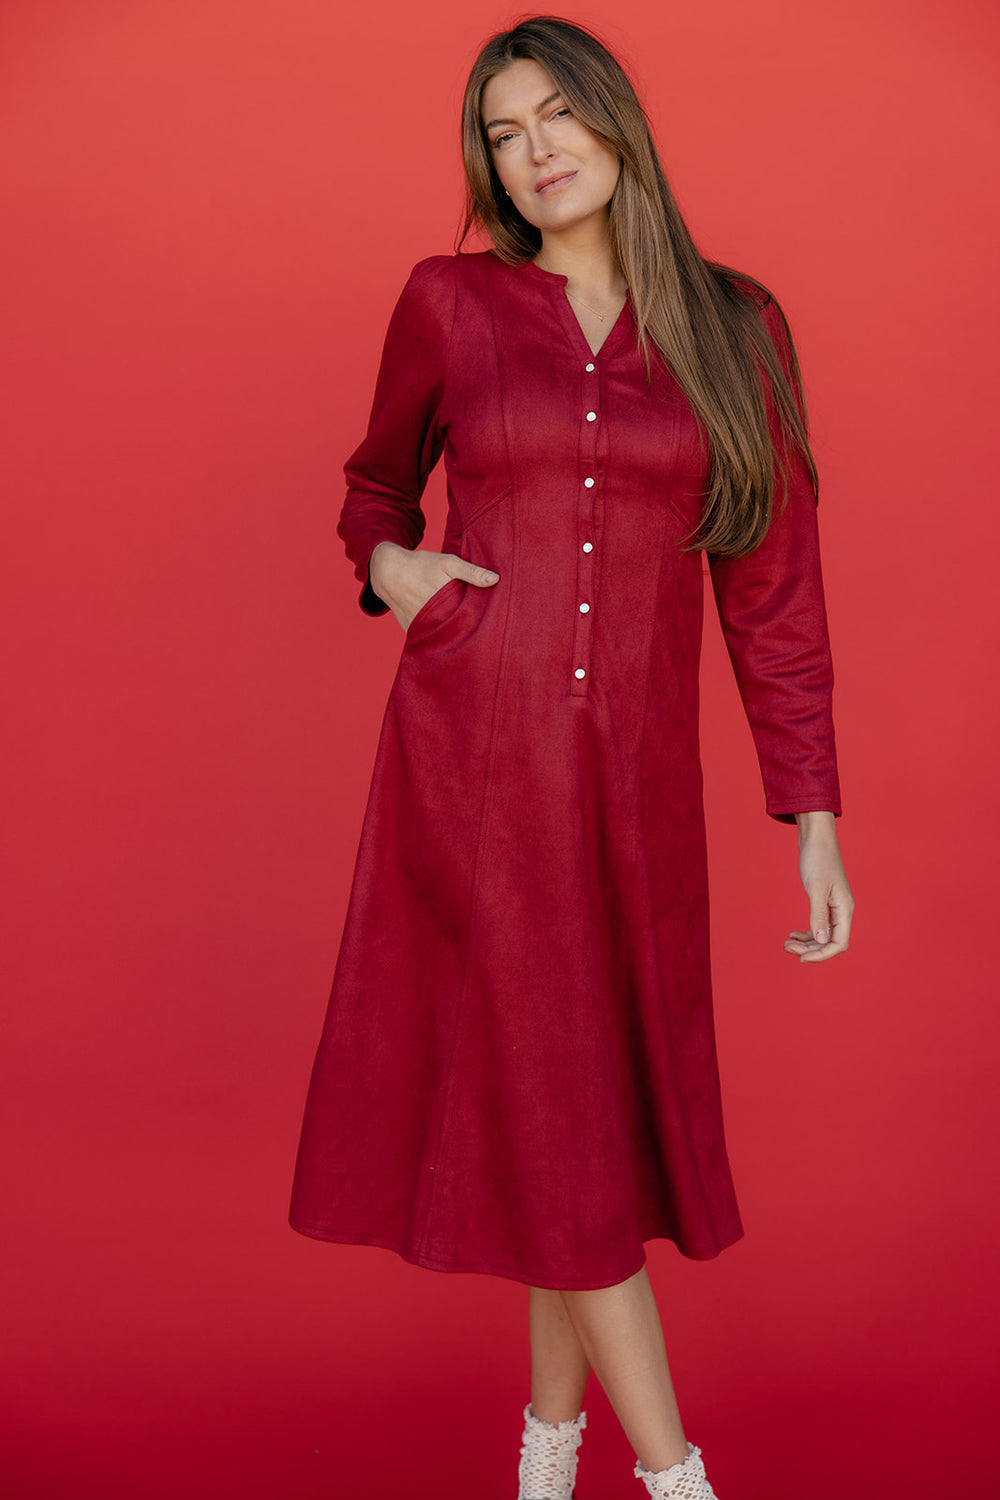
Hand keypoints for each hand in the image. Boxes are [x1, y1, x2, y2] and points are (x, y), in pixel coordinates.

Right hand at [369, 541, 499, 631]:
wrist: (388, 571)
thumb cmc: (421, 565)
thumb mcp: (448, 563)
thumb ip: (471, 572)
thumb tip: (495, 579)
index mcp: (446, 603)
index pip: (469, 621)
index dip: (481, 624)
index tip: (494, 628)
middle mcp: (433, 618)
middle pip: (457, 631)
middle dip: (469, 634)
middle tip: (485, 639)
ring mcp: (421, 626)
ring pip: (443, 637)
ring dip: (454, 638)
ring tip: (470, 643)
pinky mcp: (412, 630)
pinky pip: (428, 637)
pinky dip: (437, 638)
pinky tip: (448, 639)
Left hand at [784, 814, 853, 963]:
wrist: (816, 838)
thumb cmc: (818, 859)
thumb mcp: (816, 888)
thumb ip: (818, 915)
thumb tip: (821, 941)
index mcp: (844, 909)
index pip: (839, 943)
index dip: (821, 955)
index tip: (801, 958)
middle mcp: (841, 911)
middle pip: (829, 942)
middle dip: (809, 950)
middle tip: (786, 948)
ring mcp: (832, 907)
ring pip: (822, 935)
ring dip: (806, 943)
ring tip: (786, 944)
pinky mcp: (823, 901)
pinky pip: (818, 925)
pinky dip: (806, 933)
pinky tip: (792, 934)